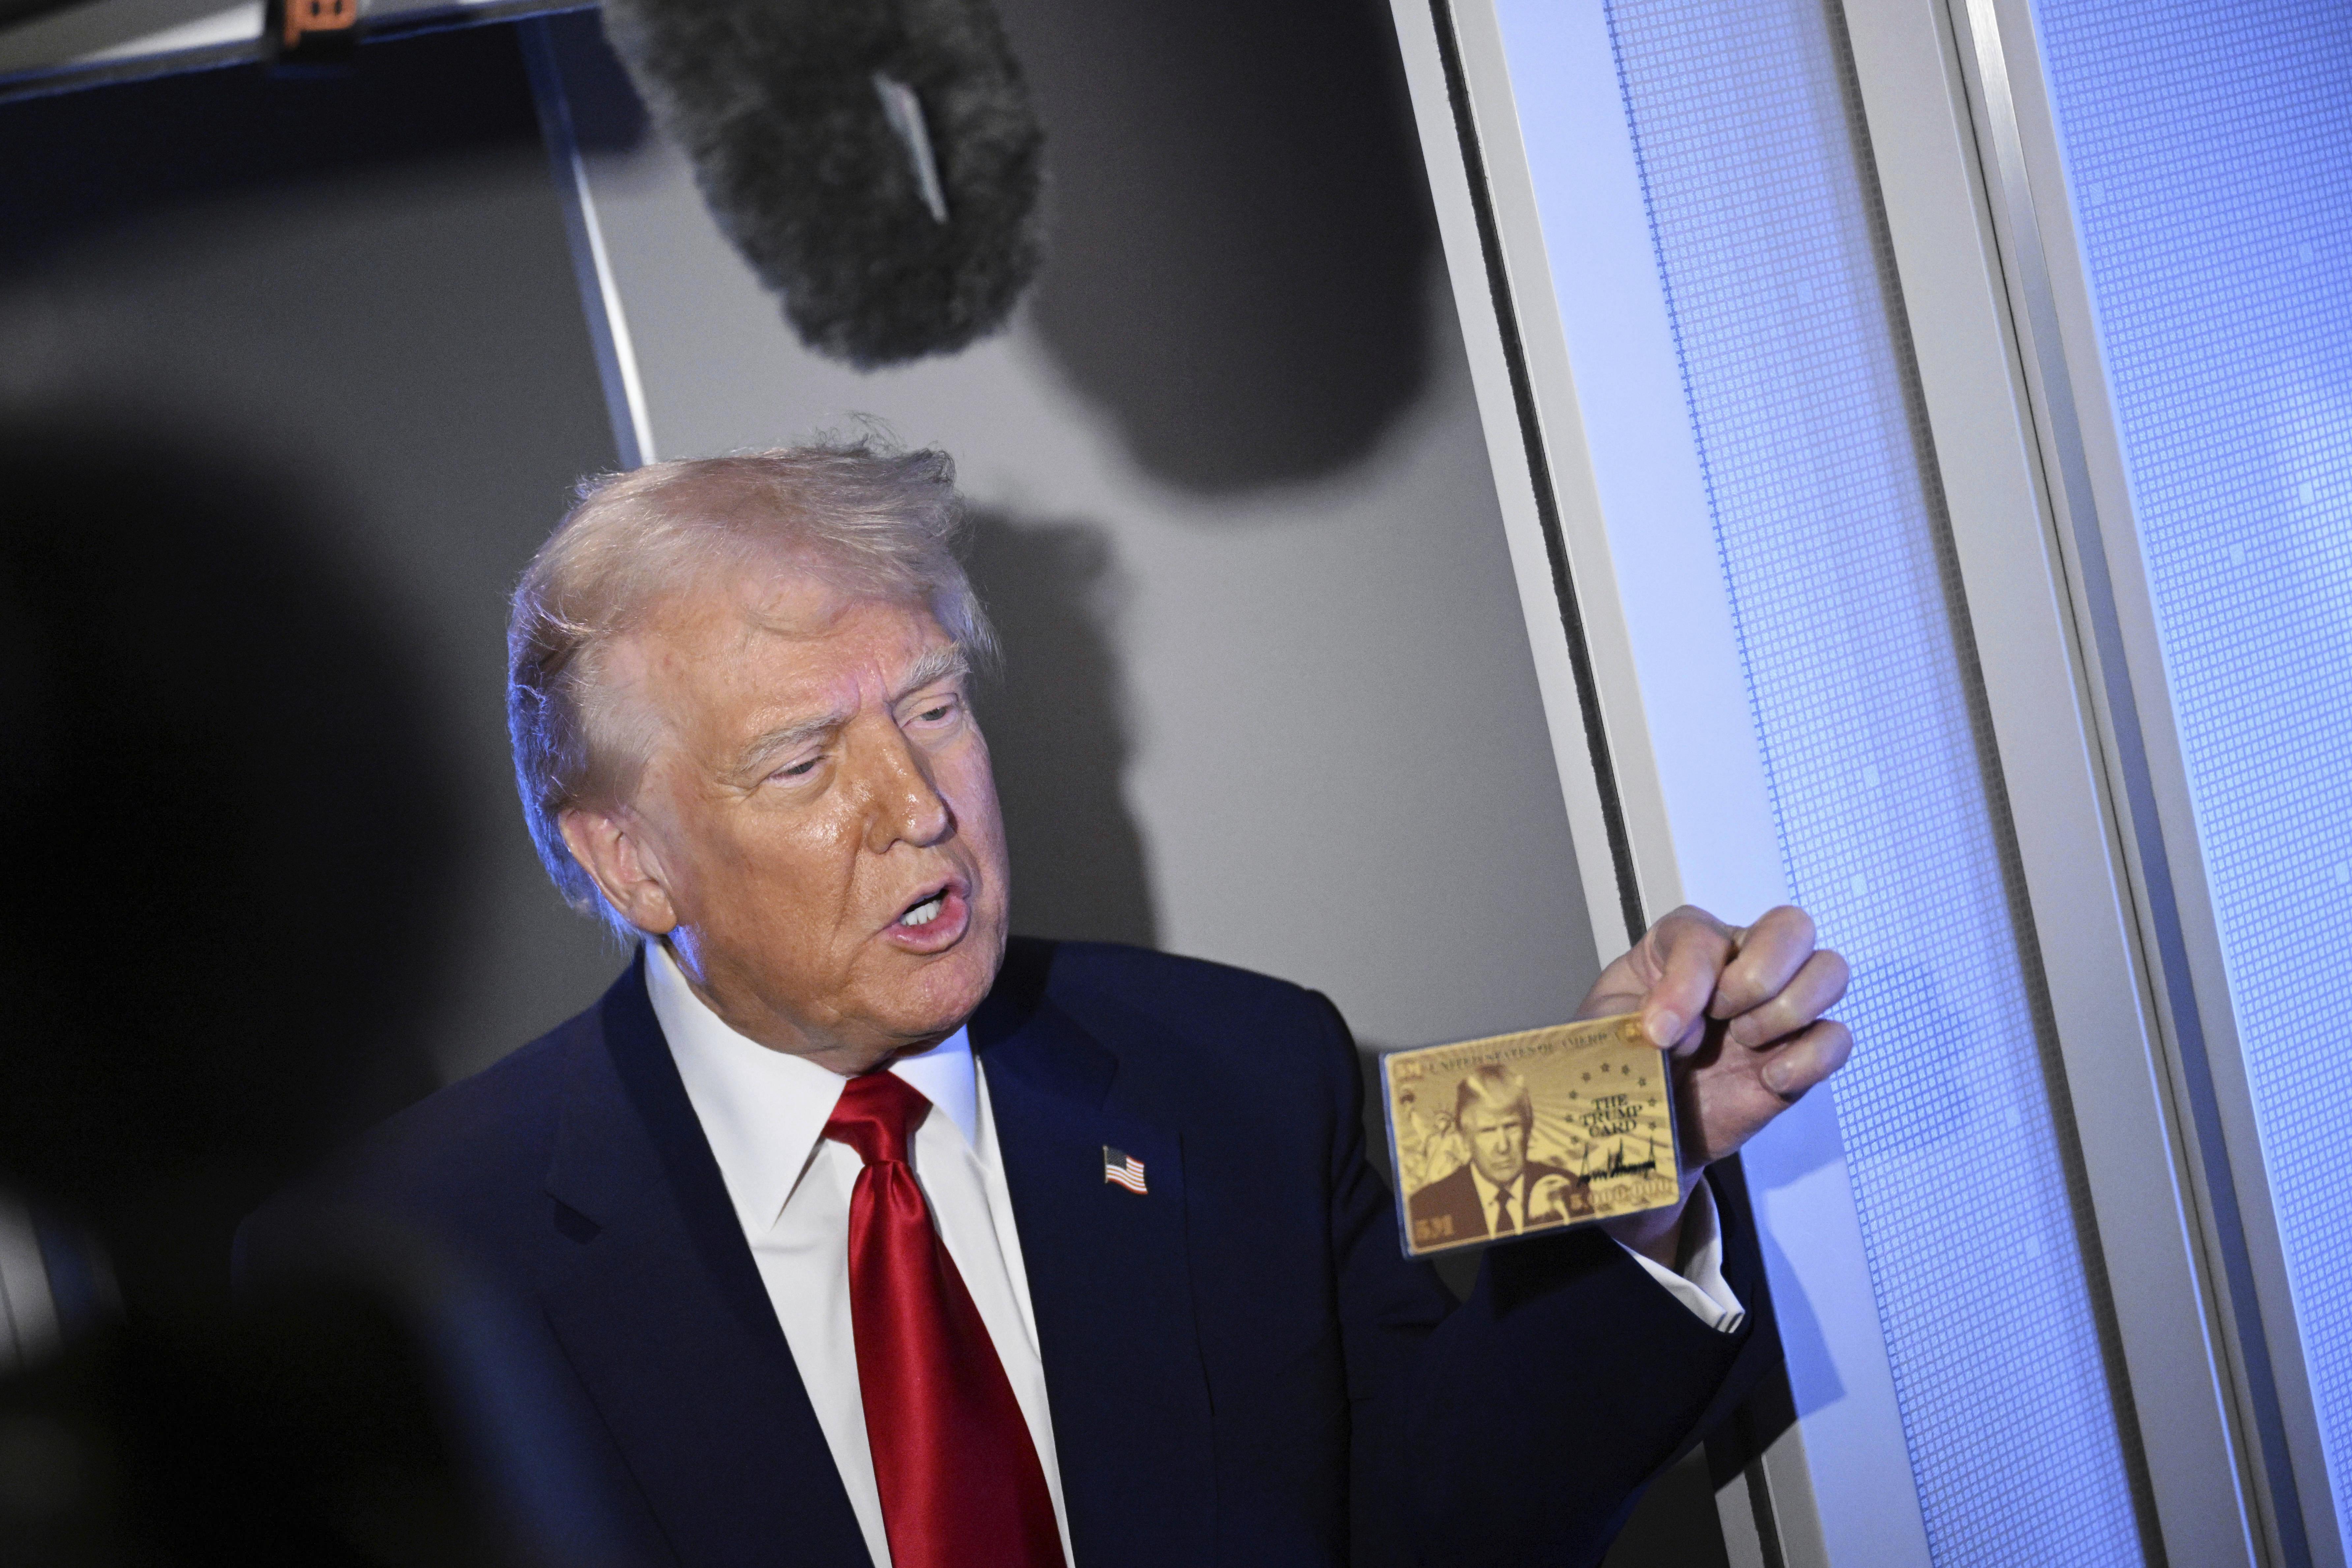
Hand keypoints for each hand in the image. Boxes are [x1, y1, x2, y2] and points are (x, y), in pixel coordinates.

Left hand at [1588, 905, 1849, 1263]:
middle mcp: (1741, 963)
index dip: (1687, 982)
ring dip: (1787, 1010)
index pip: (1704, 935)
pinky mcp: (1798, 1054)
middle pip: (1791, 927)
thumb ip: (1634, 1015)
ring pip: (1828, 970)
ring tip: (1744, 1042)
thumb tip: (1682, 1027)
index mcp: (1685, 943)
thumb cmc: (1623, 1059)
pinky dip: (1811, 1058)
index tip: (1660, 1031)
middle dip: (1758, 975)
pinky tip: (1769, 1078)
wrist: (1639, 1123)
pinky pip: (1837, 1038)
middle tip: (1721, 1016)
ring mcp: (1776, 1008)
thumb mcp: (1605, 1028)